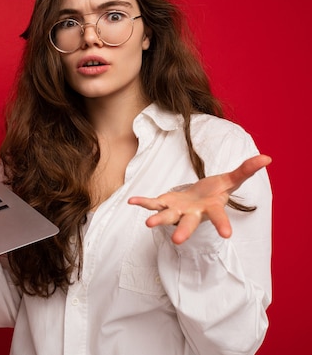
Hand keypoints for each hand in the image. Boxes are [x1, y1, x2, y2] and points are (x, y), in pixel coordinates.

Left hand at [127, 154, 271, 244]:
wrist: (199, 197)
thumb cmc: (215, 191)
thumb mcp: (231, 179)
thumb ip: (246, 170)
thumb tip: (267, 157)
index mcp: (211, 208)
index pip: (219, 216)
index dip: (222, 225)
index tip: (227, 235)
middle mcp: (193, 213)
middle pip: (189, 224)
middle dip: (183, 231)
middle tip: (177, 241)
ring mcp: (178, 211)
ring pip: (167, 217)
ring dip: (158, 219)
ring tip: (148, 224)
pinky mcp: (166, 203)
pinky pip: (153, 203)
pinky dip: (143, 202)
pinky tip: (131, 201)